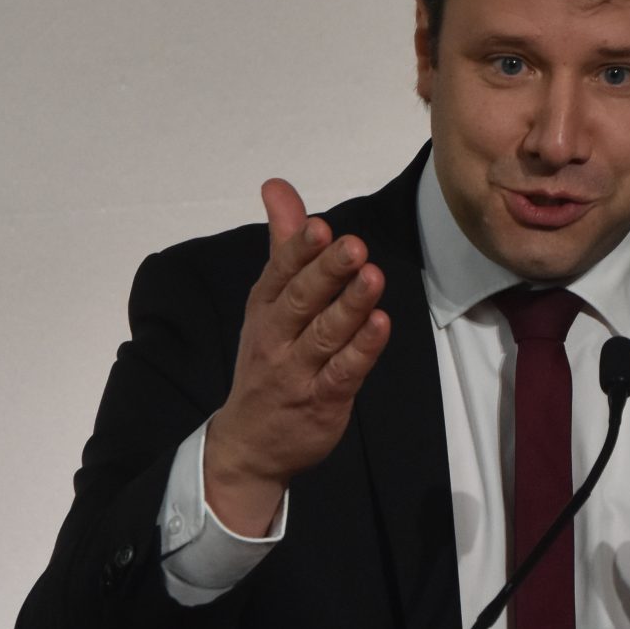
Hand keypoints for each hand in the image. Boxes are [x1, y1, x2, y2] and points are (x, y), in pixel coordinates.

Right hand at [202, 179, 390, 532]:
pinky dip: (361, 350)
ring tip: (372, 278)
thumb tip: (277, 186)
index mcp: (265, 306)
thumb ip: (282, 243)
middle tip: (353, 245)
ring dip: (349, 306)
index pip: (280, 272)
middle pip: (301, 299)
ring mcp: (298, 370)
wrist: (249, 442)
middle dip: (326, 271)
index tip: (319, 224)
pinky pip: (342, 373)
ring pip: (324, 334)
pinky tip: (380, 326)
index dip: (299, 248)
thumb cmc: (267, 358)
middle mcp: (277, 336)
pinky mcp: (322, 400)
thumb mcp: (267, 299)